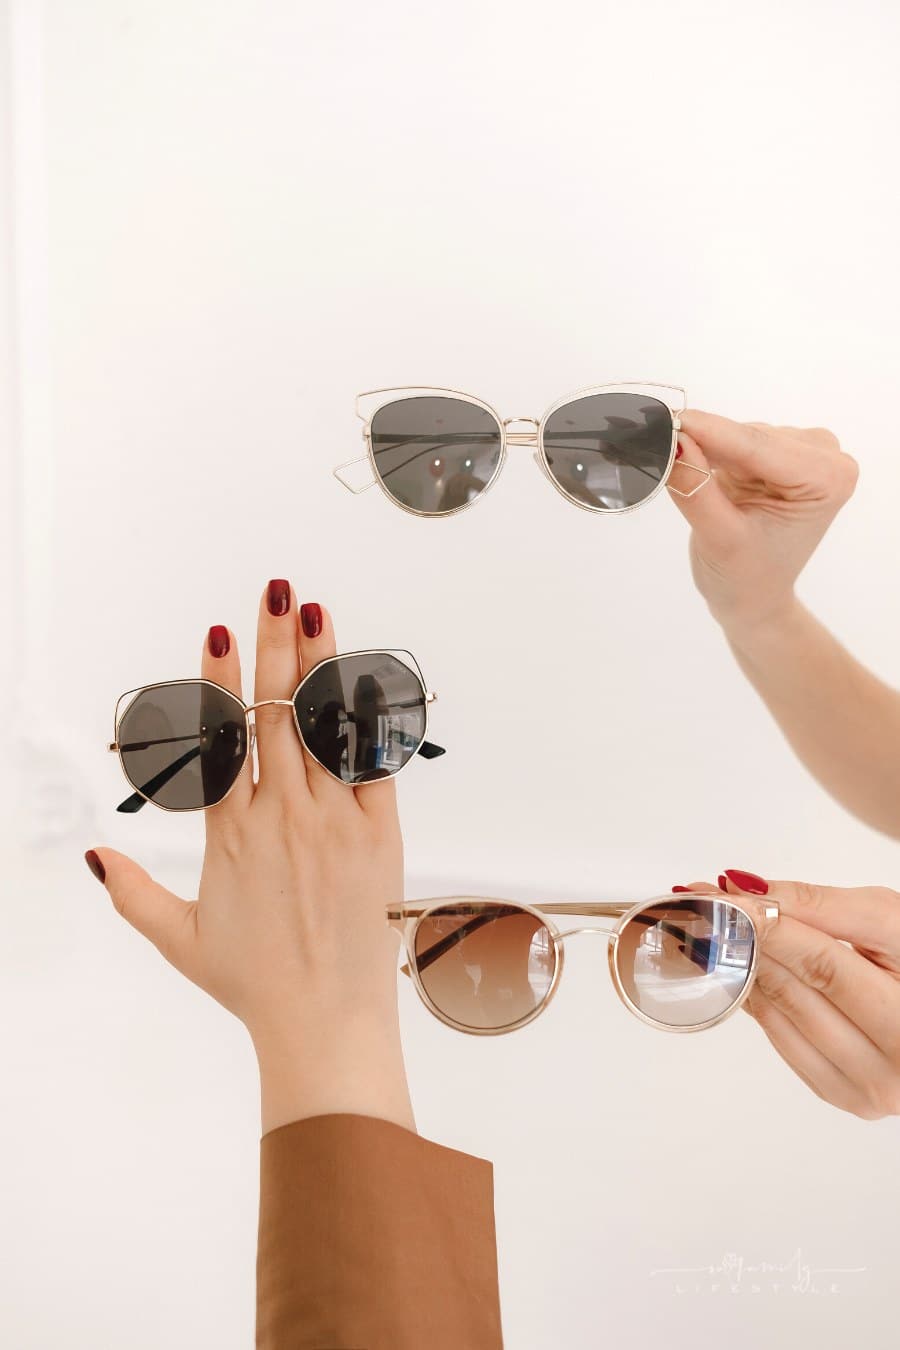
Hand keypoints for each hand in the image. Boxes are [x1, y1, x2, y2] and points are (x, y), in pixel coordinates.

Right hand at [84, 580, 412, 1134]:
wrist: (324, 1021)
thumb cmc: (252, 982)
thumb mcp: (178, 939)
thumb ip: (132, 894)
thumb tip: (92, 856)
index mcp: (230, 833)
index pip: (220, 737)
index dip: (218, 679)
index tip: (219, 631)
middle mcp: (280, 816)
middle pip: (273, 713)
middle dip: (273, 646)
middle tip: (275, 592)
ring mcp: (332, 821)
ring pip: (321, 726)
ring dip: (318, 664)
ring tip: (316, 612)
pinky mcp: (378, 835)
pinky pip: (372, 764)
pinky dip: (365, 719)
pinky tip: (363, 677)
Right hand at [669, 411, 858, 636]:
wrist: (753, 599)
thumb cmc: (745, 580)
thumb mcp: (719, 538)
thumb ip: (697, 489)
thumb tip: (671, 440)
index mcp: (828, 478)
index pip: (756, 445)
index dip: (704, 431)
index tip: (659, 419)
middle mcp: (824, 456)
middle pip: (746, 436)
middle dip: (698, 441)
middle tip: (644, 444)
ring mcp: (802, 451)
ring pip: (734, 435)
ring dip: (698, 447)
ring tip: (665, 465)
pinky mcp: (777, 451)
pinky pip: (730, 440)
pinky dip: (702, 451)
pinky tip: (681, 461)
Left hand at [677, 869, 899, 1118]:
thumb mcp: (890, 921)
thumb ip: (823, 906)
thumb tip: (748, 892)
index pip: (825, 965)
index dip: (771, 928)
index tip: (728, 896)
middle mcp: (897, 1061)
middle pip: (798, 991)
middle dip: (746, 941)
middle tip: (705, 905)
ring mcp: (868, 1087)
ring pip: (781, 1015)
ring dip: (738, 967)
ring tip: (709, 929)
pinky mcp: (843, 1093)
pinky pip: (782, 1039)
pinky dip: (755, 998)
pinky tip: (737, 967)